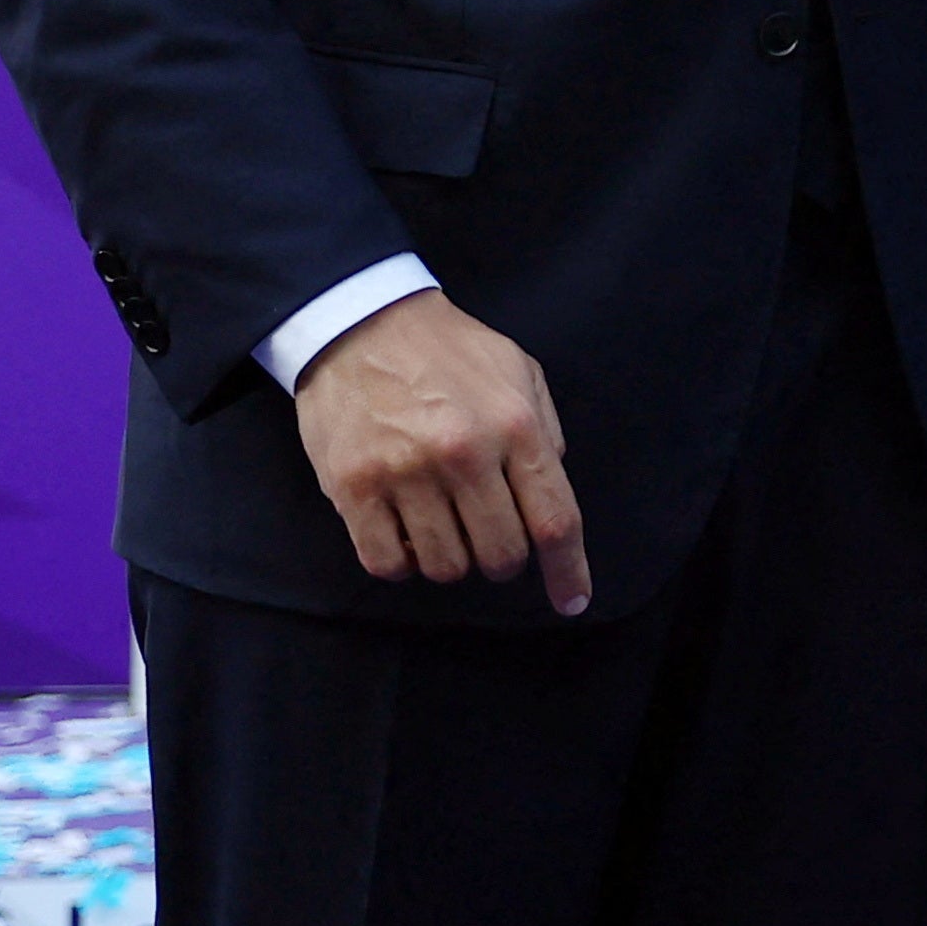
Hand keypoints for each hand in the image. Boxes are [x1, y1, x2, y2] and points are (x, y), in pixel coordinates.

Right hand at [296, 290, 590, 614]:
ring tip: (442, 526)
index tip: (572, 601)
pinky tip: (404, 533)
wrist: (360, 324)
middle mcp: (465, 454)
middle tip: (489, 538)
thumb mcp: (517, 370)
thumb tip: (552, 491)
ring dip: (451, 560)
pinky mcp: (354, 488)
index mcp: (515, 426)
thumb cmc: (447, 350)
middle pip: (501, 554)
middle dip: (502, 560)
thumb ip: (544, 431)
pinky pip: (387, 563)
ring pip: (446, 566)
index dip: (569, 570)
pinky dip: (402, 563)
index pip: (555, 519)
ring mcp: (406, 473)